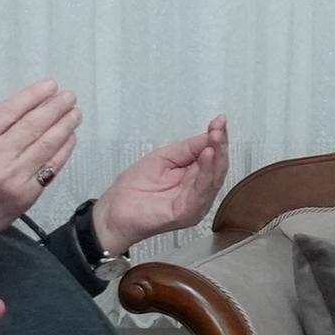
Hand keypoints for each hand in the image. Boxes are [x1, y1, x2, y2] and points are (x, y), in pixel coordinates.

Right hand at [0, 71, 82, 235]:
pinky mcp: (27, 194)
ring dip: (65, 126)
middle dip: (55, 108)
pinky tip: (70, 137)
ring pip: (46, 145)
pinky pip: (51, 167)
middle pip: (33, 126)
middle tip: (69, 96)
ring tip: (75, 113)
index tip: (50, 86)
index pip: (11, 111)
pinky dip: (63, 150)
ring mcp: (14, 177)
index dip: (33, 96)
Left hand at [93, 117, 227, 250]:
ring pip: (213, 179)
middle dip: (219, 145)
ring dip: (216, 157)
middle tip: (218, 128)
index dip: (217, 138)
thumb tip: (210, 135)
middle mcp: (199, 191)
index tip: (220, 121)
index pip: (212, 156)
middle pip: (217, 167)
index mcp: (194, 177)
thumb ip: (187, 149)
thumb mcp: (163, 158)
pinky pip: (200, 193)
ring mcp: (195, 204)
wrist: (114, 212)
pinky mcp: (186, 213)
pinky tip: (206, 156)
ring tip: (215, 138)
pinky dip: (206, 174)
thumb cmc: (134, 189)